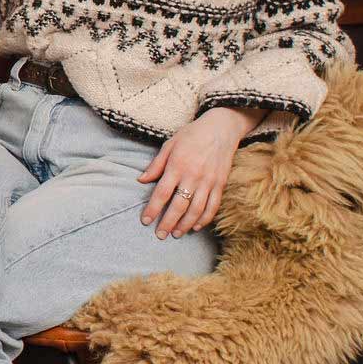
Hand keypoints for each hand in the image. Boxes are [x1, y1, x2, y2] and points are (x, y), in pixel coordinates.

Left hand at [137, 105, 263, 237]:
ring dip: (185, 224)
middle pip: (179, 205)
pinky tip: (196, 226)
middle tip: (160, 235)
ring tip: (176, 234)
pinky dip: (205, 218)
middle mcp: (193, 176)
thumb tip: (141, 181)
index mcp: (177, 166)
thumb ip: (156, 165)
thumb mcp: (169, 144)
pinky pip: (213, 206)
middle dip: (168, 222)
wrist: (221, 129)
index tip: (145, 221)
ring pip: (197, 209)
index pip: (162, 193)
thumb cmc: (191, 135)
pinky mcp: (221, 184)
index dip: (153, 209)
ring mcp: (209, 182)